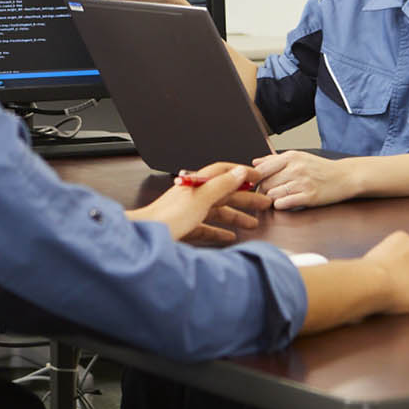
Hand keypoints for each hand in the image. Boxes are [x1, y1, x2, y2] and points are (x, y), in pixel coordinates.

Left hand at [127, 163, 270, 244]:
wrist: (144, 236)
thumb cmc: (167, 218)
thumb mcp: (201, 199)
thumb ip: (222, 185)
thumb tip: (239, 172)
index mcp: (198, 184)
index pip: (223, 172)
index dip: (241, 173)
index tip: (258, 176)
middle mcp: (193, 195)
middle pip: (224, 193)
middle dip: (245, 198)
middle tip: (264, 202)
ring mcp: (189, 212)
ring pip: (218, 211)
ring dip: (236, 216)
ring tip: (252, 223)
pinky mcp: (184, 227)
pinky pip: (207, 228)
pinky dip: (220, 231)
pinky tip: (229, 237)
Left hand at [252, 151, 359, 209]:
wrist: (344, 177)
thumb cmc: (320, 168)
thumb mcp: (298, 157)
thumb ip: (275, 160)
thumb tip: (255, 162)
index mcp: (291, 157)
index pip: (262, 169)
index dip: (255, 179)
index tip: (256, 184)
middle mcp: (296, 168)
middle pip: (266, 184)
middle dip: (263, 191)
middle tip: (268, 193)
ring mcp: (302, 183)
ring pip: (273, 195)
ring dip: (272, 199)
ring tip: (279, 197)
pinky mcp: (309, 197)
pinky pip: (284, 204)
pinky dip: (281, 205)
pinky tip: (286, 202)